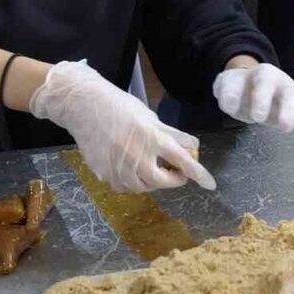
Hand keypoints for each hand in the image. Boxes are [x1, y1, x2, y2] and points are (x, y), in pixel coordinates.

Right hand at [30, 61, 214, 192]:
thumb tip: (192, 146)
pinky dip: (132, 181)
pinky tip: (130, 167)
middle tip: (175, 171)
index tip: (210, 185)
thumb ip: (171, 134)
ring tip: (151, 165)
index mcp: (151, 137)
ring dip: (152, 181)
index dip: (198, 174)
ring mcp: (118, 167)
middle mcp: (136, 155)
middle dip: (173, 180)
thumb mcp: (149, 116)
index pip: (182, 160)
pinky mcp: (104, 173)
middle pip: (162, 181)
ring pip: (143, 187)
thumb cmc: (119, 106)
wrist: (82, 106)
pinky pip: (124, 186)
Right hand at [213, 63, 293, 131]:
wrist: (241, 83)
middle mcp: (276, 82)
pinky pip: (229, 85)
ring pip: (261, 82)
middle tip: (286, 127)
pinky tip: (230, 108)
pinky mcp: (229, 81)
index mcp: (291, 91)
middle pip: (286, 90)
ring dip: (261, 99)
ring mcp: (252, 79)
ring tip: (257, 118)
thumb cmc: (273, 100)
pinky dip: (229, 96)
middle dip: (287, 107)